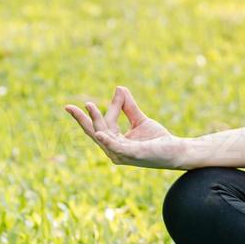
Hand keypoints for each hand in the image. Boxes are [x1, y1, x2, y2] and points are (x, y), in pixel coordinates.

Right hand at [64, 86, 187, 168]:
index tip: (115, 92)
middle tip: (68, 107)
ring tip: (88, 106)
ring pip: (103, 135)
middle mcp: (114, 150)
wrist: (177, 150)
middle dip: (81, 119)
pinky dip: (106, 141)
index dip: (107, 107)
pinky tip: (99, 133)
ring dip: (95, 120)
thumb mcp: (140, 120)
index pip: (103, 123)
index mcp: (115, 142)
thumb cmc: (157, 139)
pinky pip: (115, 148)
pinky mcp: (132, 155)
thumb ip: (129, 106)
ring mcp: (121, 154)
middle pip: (94, 131)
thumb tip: (119, 88)